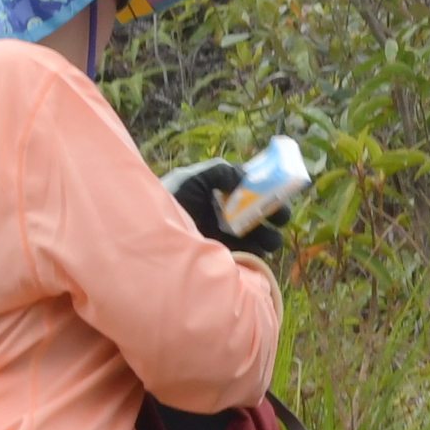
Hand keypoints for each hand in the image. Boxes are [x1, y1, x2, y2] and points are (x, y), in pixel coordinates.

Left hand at [168, 159, 286, 259]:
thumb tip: (245, 178)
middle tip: (279, 217)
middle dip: (275, 214)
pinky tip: (251, 252)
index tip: (278, 192)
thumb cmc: (169, 201)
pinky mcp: (225, 257)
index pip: (254, 189)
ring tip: (266, 239)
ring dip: (269, 237)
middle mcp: (228, 215)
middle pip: (262, 214)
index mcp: (223, 193)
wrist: (150, 233)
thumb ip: (219, 172)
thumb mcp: (191, 178)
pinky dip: (256, 255)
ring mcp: (227, 238)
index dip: (270, 190)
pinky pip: (250, 258)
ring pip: (261, 237)